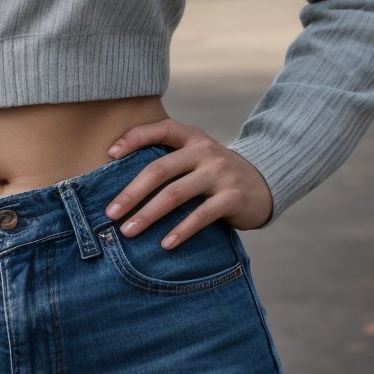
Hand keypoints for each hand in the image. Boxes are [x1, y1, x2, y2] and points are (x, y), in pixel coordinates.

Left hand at [103, 115, 273, 245]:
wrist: (264, 183)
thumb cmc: (216, 173)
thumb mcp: (197, 156)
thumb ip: (170, 159)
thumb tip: (120, 182)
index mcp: (193, 137)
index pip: (161, 129)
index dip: (134, 138)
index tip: (109, 154)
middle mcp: (205, 152)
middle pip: (160, 169)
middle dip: (131, 192)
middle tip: (110, 212)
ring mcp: (220, 174)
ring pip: (176, 194)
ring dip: (148, 215)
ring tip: (128, 231)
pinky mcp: (232, 197)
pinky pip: (201, 215)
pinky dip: (181, 231)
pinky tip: (164, 244)